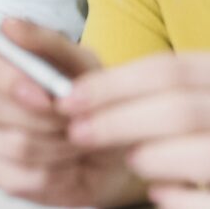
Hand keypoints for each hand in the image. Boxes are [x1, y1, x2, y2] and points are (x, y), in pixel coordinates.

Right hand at [0, 18, 134, 205]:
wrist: (105, 147)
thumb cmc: (86, 97)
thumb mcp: (81, 64)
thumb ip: (47, 42)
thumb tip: (8, 24)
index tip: (40, 93)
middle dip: (41, 116)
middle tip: (72, 117)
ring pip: (11, 142)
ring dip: (59, 144)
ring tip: (78, 139)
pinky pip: (21, 175)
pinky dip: (58, 171)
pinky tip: (67, 162)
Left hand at [61, 52, 209, 206]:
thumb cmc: (198, 127)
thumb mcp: (184, 96)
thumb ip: (149, 93)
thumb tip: (80, 95)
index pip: (169, 70)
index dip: (113, 84)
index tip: (70, 98)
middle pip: (179, 110)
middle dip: (118, 122)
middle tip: (78, 133)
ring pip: (200, 154)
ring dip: (151, 158)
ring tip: (131, 160)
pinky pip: (208, 200)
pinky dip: (176, 197)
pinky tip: (159, 193)